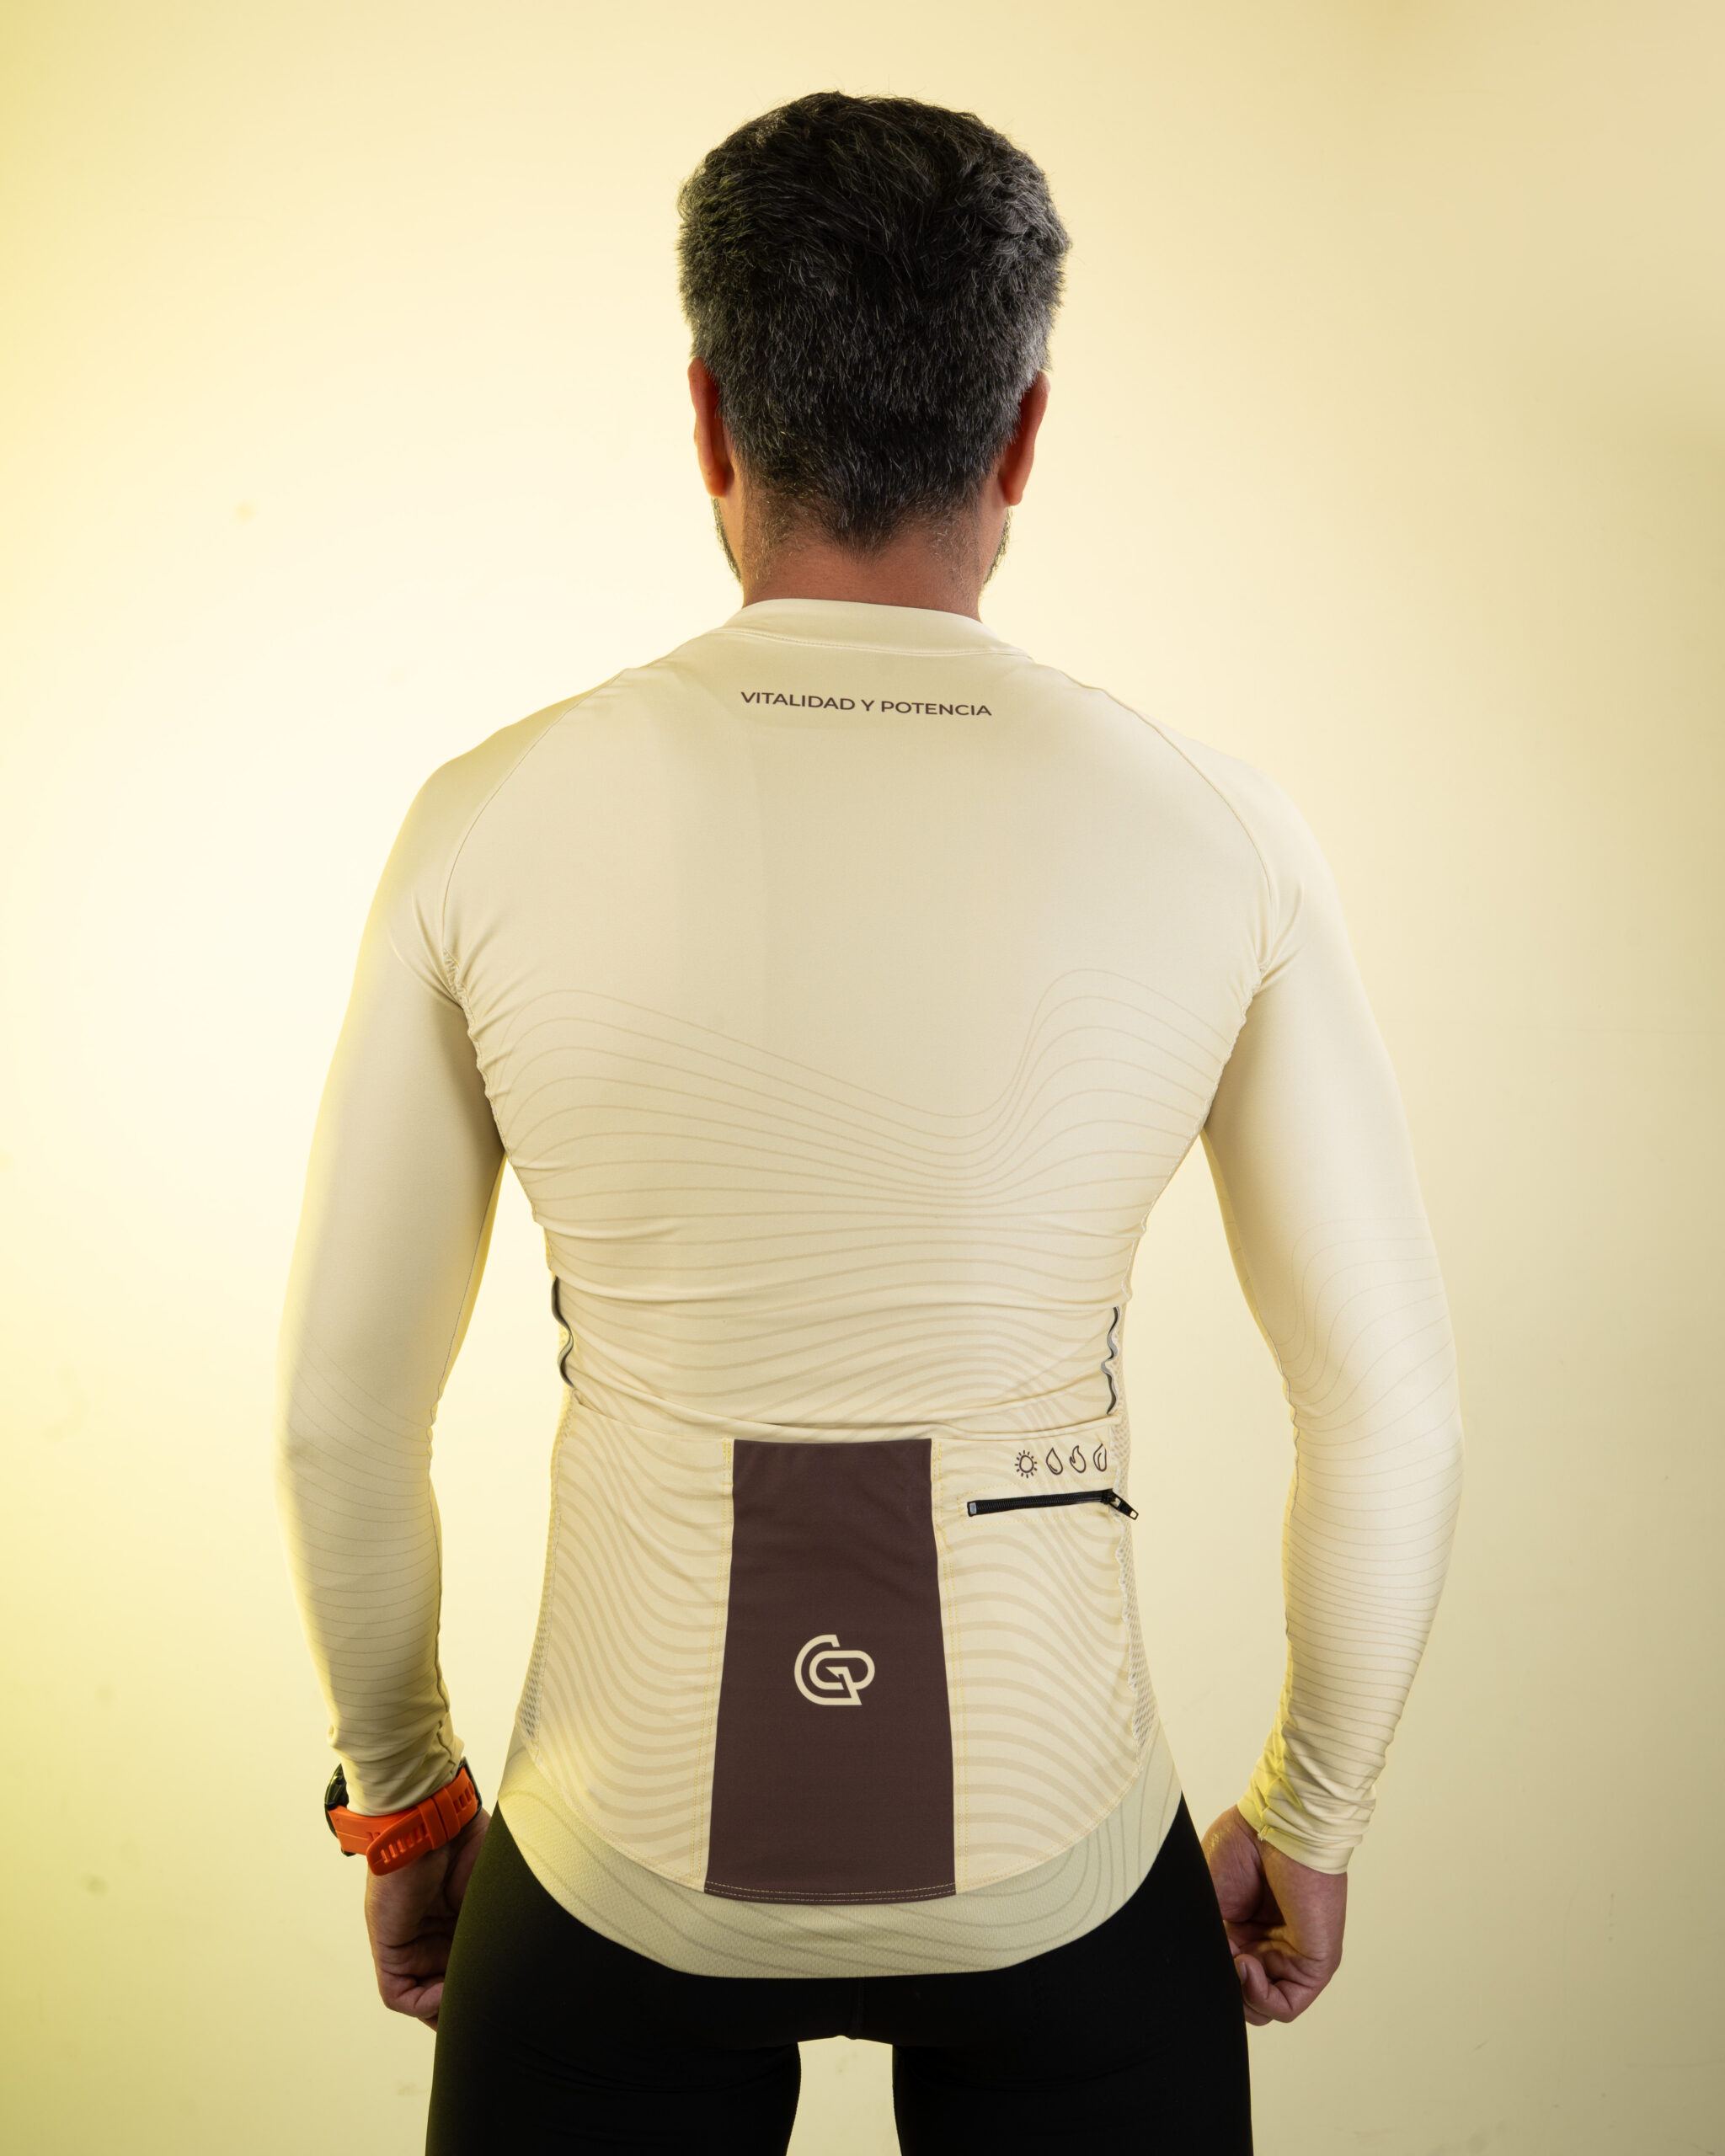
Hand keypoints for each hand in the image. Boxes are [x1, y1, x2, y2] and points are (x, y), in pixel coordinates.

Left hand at [362, 1805, 489, 2029]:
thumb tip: (528, 1968)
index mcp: (463, 1923)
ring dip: (447, 2008)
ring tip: (473, 2003)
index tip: (509, 2006)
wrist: (434, 1820)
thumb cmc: (471, 1840)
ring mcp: (411, 1944)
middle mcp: (436, 1937)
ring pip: (425, 1999)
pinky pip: (401, 1996)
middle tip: (492, 2020)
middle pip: (448, 1994)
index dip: (485, 1994)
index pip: (471, 1972)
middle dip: (466, 2010)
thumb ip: (507, 1924)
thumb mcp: (499, 1888)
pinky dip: (426, 2002)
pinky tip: (448, 1989)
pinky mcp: (390, 1949)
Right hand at [1201, 1804, 1345, 2024]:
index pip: (1228, 1977)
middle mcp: (1271, 1945)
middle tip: (1218, 1960)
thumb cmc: (1242, 1845)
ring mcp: (1294, 1955)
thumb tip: (1204, 1976)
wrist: (1275, 1823)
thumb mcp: (1210, 1898)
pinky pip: (1286, 2006)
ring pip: (1265, 2008)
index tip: (1200, 1955)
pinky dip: (1259, 1998)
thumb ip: (1210, 1941)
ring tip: (1233, 1959)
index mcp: (1246, 1930)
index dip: (1212, 1976)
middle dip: (1226, 1990)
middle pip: (1246, 1999)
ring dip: (1241, 1995)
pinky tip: (1245, 1964)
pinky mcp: (1315, 1962)